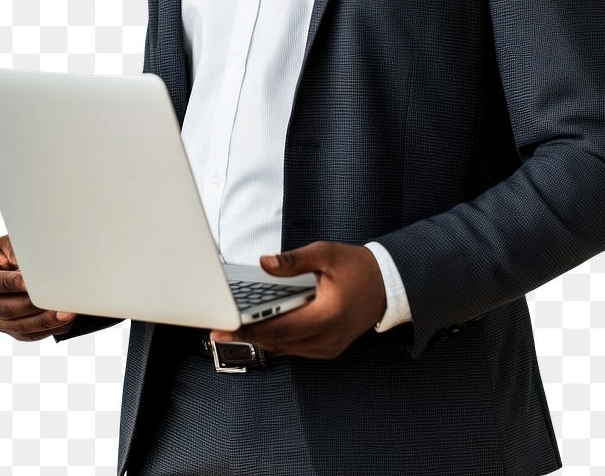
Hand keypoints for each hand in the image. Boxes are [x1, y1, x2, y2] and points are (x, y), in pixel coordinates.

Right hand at [0, 234, 77, 341]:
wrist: (14, 259)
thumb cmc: (13, 247)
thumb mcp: (13, 244)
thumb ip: (21, 254)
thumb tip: (41, 268)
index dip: (8, 283)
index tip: (29, 282)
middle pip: (2, 308)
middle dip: (30, 305)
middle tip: (53, 299)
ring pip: (15, 326)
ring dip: (42, 321)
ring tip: (65, 313)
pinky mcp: (5, 328)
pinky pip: (25, 335)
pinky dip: (45, 329)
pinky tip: (62, 322)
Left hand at [209, 240, 386, 359]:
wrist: (386, 286)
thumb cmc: (357, 268)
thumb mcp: (326, 254)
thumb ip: (294, 260)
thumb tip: (264, 264)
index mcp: (328, 315)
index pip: (280, 327)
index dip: (250, 328)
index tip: (226, 326)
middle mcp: (328, 338)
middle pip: (278, 342)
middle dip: (246, 335)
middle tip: (217, 330)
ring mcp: (328, 347)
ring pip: (284, 348)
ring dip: (259, 338)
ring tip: (230, 329)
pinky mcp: (327, 349)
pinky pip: (294, 348)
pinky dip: (275, 339)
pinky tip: (257, 328)